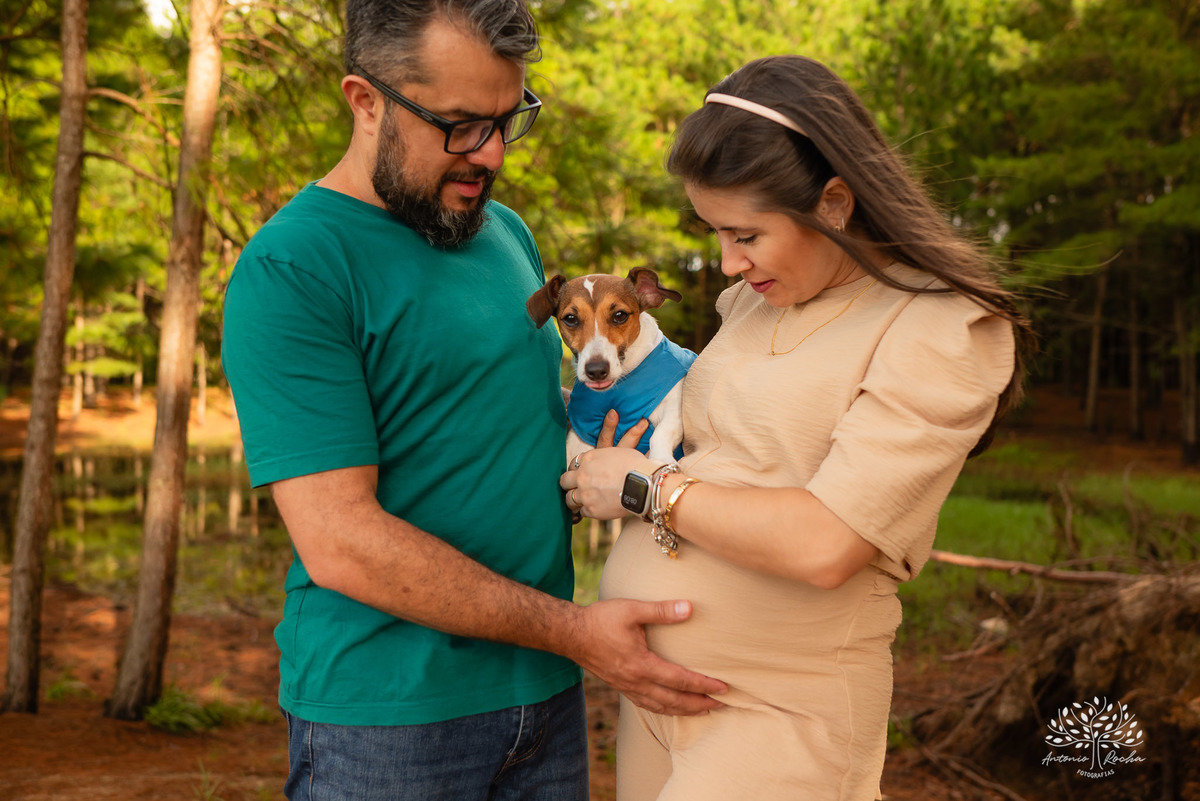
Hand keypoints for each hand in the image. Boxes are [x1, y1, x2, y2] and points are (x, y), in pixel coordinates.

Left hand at [562, 411, 648, 519]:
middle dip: (569, 485)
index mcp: (588, 459)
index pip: (572, 464)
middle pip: (564, 481)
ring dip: (574, 500)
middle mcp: (582, 476)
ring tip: (581, 502)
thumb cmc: (636, 466)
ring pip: (569, 499)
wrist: (644, 484)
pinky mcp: (591, 509)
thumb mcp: (618, 452)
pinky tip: (594, 510)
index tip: (580, 475)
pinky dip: (587, 511)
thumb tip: (604, 464)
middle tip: (574, 489)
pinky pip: (582, 512)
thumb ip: (603, 459)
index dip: (576, 471)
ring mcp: (585, 494)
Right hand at [572, 598, 725, 714]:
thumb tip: (689, 608)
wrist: (570, 634)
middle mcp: (635, 682)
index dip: (704, 685)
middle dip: (699, 704)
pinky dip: (664, 709)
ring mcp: (627, 687)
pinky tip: (671, 707)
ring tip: (703, 710)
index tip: (724, 687)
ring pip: (661, 707)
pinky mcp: (621, 687)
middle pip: (674, 701)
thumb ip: (661, 610)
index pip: (680, 680)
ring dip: (684, 710)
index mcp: (641, 665)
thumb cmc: (601, 619)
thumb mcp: (632, 609)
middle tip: (722, 705)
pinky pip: (647, 705)